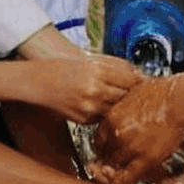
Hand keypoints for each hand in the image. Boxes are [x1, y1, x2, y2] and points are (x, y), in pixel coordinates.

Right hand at [27, 54, 142, 123]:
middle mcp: (95, 90)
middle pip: (126, 97)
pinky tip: (103, 107)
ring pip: (117, 110)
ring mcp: (89, 108)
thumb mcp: (91, 63)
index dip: (140, 83)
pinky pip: (104, 118)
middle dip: (132, 96)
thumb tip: (140, 77)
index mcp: (98, 72)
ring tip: (121, 102)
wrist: (38, 83)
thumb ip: (116, 69)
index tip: (144, 84)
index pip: (131, 80)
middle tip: (139, 95)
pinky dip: (106, 113)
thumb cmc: (64, 69)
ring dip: (121, 107)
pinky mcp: (84, 120)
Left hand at [91, 77, 183, 183]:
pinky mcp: (147, 157)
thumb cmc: (161, 92)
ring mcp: (131, 146)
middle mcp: (118, 133)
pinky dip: (121, 183)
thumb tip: (124, 109)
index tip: (106, 150)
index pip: (99, 138)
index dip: (102, 147)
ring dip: (114, 171)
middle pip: (105, 153)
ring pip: (114, 165)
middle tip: (109, 165)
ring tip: (116, 174)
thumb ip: (123, 106)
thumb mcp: (132, 94)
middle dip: (107, 160)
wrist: (178, 99)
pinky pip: (129, 176)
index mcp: (112, 117)